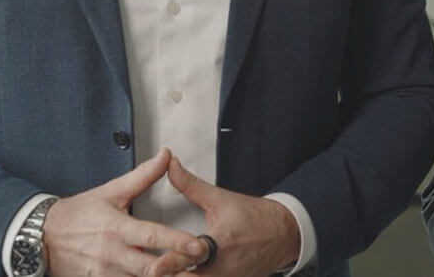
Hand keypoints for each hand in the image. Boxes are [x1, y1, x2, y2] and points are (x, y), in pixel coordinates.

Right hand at [43, 148, 206, 276]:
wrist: (42, 235)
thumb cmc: (78, 214)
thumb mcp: (110, 191)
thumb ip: (142, 176)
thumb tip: (166, 156)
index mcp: (117, 227)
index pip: (151, 235)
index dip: (175, 241)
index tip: (197, 246)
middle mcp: (112, 253)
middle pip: (150, 267)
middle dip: (176, 270)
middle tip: (200, 267)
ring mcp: (105, 273)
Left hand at [151, 155, 300, 276]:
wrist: (282, 234)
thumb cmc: (254, 218)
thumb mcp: (220, 198)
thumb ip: (191, 185)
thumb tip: (171, 167)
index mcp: (220, 243)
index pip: (191, 255)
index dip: (171, 262)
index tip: (155, 266)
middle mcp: (222, 267)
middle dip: (170, 275)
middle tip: (151, 272)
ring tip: (161, 274)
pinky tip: (181, 275)